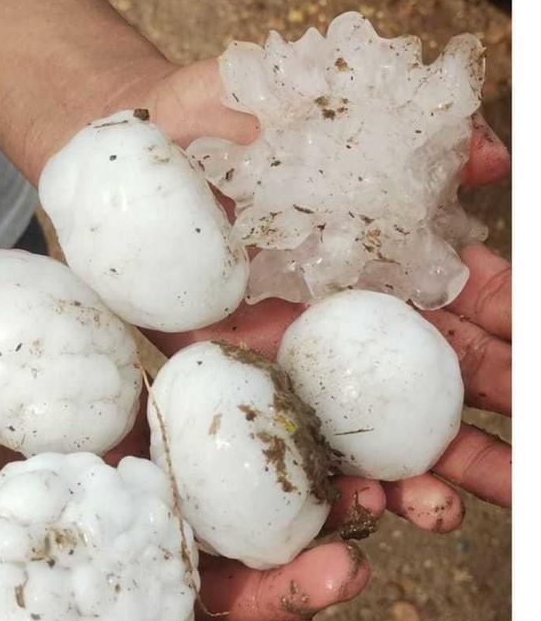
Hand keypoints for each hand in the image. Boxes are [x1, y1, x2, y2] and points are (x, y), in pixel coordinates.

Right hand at [0, 234, 371, 620]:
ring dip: (290, 507)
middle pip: (190, 588)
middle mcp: (91, 529)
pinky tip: (301, 397)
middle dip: (272, 593)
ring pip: (218, 507)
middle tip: (337, 574)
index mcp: (40, 574)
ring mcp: (121, 460)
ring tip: (357, 494)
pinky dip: (261, 404)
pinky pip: (211, 406)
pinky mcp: (141, 389)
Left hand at [138, 59, 513, 528]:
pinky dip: (328, 473)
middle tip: (525, 484)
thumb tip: (490, 156)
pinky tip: (359, 506)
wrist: (120, 149)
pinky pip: (290, 429)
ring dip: (420, 473)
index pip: (475, 300)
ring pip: (375, 423)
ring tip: (444, 514)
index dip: (516, 335)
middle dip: (488, 434)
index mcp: (389, 250)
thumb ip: (400, 132)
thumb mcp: (308, 106)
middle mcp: (353, 311)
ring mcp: (297, 348)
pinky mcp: (238, 371)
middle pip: (441, 380)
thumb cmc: (217, 119)